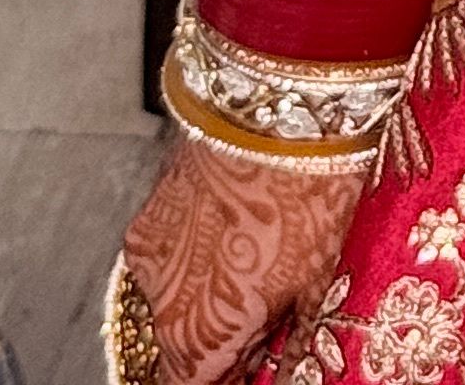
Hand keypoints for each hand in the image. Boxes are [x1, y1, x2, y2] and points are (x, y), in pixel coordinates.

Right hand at [119, 135, 369, 382]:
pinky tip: (234, 217)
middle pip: (181, 347)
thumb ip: (290, 341)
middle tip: (267, 303)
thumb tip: (288, 371)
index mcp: (201, 338)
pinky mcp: (145, 210)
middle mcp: (161, 307)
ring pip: (172, 296)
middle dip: (219, 336)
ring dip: (204, 289)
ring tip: (255, 247)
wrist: (279, 106)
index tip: (253, 362)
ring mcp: (147, 256)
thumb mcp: (319, 281)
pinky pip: (166, 251)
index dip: (228, 376)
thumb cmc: (309, 195)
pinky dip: (192, 248)